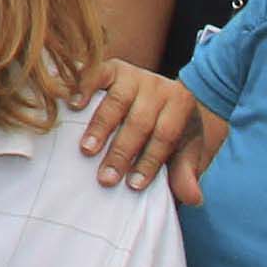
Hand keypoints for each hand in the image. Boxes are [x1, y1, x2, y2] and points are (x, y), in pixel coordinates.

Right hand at [73, 60, 221, 200]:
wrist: (164, 93)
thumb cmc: (171, 127)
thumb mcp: (185, 150)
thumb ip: (186, 173)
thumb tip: (193, 199)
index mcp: (181, 104)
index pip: (165, 136)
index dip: (150, 161)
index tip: (134, 186)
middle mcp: (158, 86)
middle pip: (140, 121)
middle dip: (122, 152)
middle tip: (106, 178)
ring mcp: (133, 74)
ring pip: (116, 101)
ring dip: (100, 127)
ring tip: (86, 150)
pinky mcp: (112, 67)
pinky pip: (96, 75)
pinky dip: (84, 88)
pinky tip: (73, 105)